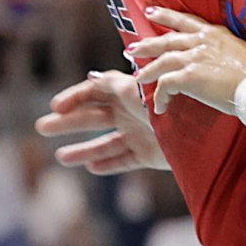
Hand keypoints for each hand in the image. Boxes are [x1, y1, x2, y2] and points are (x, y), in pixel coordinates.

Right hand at [36, 69, 169, 173]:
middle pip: (93, 117)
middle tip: (41, 127)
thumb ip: (116, 85)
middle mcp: (130, 113)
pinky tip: (91, 168)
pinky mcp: (149, 155)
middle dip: (68, 122)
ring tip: (61, 157)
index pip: (94, 91)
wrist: (204, 129)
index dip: (74, 97)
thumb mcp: (141, 90)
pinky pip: (124, 160)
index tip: (55, 106)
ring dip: (83, 149)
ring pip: (105, 143)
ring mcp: (138, 135)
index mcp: (128, 92)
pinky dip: (109, 165)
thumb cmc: (172, 103)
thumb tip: (91, 77)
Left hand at [129, 8, 245, 115]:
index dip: (166, 15)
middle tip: (132, 49)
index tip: (151, 11)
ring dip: (148, 71)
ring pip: (161, 61)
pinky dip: (160, 97)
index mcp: (215, 33)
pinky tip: (159, 106)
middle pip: (166, 39)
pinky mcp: (190, 76)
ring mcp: (194, 57)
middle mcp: (202, 41)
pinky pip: (165, 85)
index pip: (185, 21)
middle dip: (147, 44)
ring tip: (138, 79)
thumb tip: (221, 64)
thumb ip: (226, 53)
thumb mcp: (243, 53)